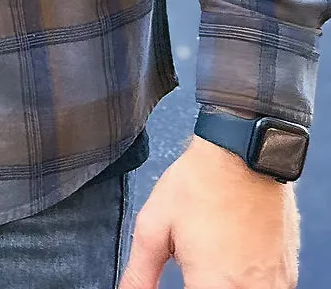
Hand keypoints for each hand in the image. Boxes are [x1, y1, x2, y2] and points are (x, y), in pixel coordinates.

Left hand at [120, 134, 298, 288]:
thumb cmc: (198, 184)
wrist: (241, 155)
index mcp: (213, 285)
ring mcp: (275, 284)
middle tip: (196, 262)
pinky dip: (247, 279)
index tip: (183, 279)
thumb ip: (141, 271)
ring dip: (226, 282)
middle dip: (201, 284)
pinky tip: (234, 254)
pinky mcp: (289, 273)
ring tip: (214, 252)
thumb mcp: (154, 226)